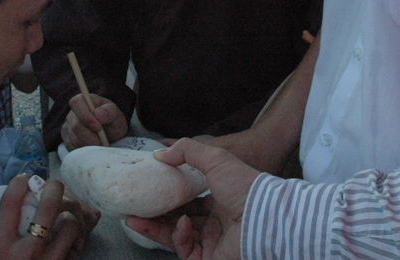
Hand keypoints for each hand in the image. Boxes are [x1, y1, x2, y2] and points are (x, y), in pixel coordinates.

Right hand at [0, 175, 98, 259]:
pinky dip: (76, 240)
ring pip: (70, 225)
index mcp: (1, 248)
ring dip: (70, 215)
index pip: (9, 204)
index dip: (18, 184)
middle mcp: (27, 254)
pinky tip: (71, 239)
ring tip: (65, 214)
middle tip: (54, 184)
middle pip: (47, 208)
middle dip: (54, 189)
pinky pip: (76, 248)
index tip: (23, 178)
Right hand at [61, 93, 127, 149]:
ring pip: (74, 139)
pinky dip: (85, 150)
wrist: (110, 135)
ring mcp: (67, 126)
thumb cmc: (113, 122)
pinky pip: (72, 147)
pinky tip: (93, 146)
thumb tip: (98, 114)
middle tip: (103, 142)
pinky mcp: (67, 139)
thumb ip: (110, 112)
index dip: (85, 115)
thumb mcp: (117, 115)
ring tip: (100, 144)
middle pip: (76, 125)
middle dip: (91, 136)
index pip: (77, 103)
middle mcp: (73, 112)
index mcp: (84, 100)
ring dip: (89, 144)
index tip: (98, 127)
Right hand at [125, 138, 260, 258]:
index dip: (167, 198)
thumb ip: (187, 150)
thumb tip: (159, 153)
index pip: (187, 203)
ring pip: (176, 237)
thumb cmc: (245, 187)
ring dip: (155, 228)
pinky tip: (182, 224)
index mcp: (219, 202)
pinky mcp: (210, 259)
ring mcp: (212, 243)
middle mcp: (215, 224)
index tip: (148, 192)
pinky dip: (179, 236)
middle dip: (154, 216)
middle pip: (177, 221)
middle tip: (133, 209)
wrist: (266, 216)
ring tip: (134, 219)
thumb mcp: (215, 158)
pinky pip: (185, 249)